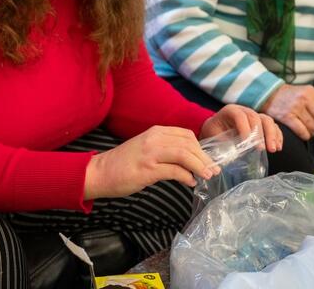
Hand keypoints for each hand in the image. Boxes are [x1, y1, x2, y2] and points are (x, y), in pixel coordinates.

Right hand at [83, 126, 218, 199]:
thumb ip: (166, 151)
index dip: (200, 148)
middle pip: (189, 144)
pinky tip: (190, 183)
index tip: (208, 160)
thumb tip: (190, 164)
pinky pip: (174, 171)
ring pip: (184, 154)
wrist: (100, 172)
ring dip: (199, 166)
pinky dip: (186, 177)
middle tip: (213, 170)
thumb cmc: (124, 164)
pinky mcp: (147, 169)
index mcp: (156, 132)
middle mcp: (154, 138)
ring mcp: (150, 153)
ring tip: (207, 176)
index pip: (186, 135)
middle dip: (204, 157)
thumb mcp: (147, 149)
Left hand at [200, 104, 282, 152]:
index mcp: (231, 111)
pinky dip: (277, 136)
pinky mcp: (262, 123)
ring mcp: (255, 116)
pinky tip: (278, 147)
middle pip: (256, 117)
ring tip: (273, 149)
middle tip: (262, 149)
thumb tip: (234, 152)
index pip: (240, 116)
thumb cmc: (214, 132)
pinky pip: (273, 126)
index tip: (247, 143)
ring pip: (267, 120)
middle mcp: (244, 110)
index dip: (244, 128)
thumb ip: (221, 141)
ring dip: (272, 135)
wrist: (217, 128)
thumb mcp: (212, 135)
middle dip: (261, 134)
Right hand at [260, 84, 313, 141]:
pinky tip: (303, 134)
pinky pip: (302, 131)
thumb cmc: (288, 96)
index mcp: (311, 92)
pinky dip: (305, 135)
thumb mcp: (304, 93)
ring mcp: (295, 107)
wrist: (268, 94)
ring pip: (313, 126)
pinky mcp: (286, 116)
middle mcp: (304, 98)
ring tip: (309, 131)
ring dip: (313, 132)